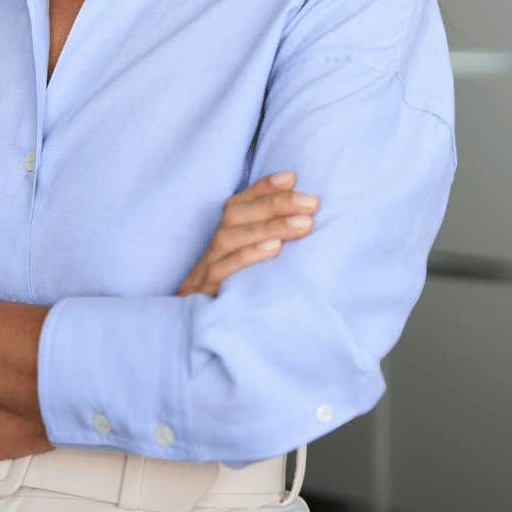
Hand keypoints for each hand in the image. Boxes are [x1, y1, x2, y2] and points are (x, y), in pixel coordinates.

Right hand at [175, 170, 319, 297]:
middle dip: (275, 205)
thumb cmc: (239, 291)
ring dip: (267, 227)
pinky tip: (274, 248)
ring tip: (302, 224)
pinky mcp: (205, 293)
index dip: (263, 188)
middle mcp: (212, 248)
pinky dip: (248, 256)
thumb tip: (304, 212)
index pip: (240, 202)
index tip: (291, 178)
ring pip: (229, 238)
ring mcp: (205, 270)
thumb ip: (272, 237)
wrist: (200, 333)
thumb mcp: (254, 261)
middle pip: (235, 215)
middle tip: (311, 204)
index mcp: (224, 236)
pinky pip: (221, 270)